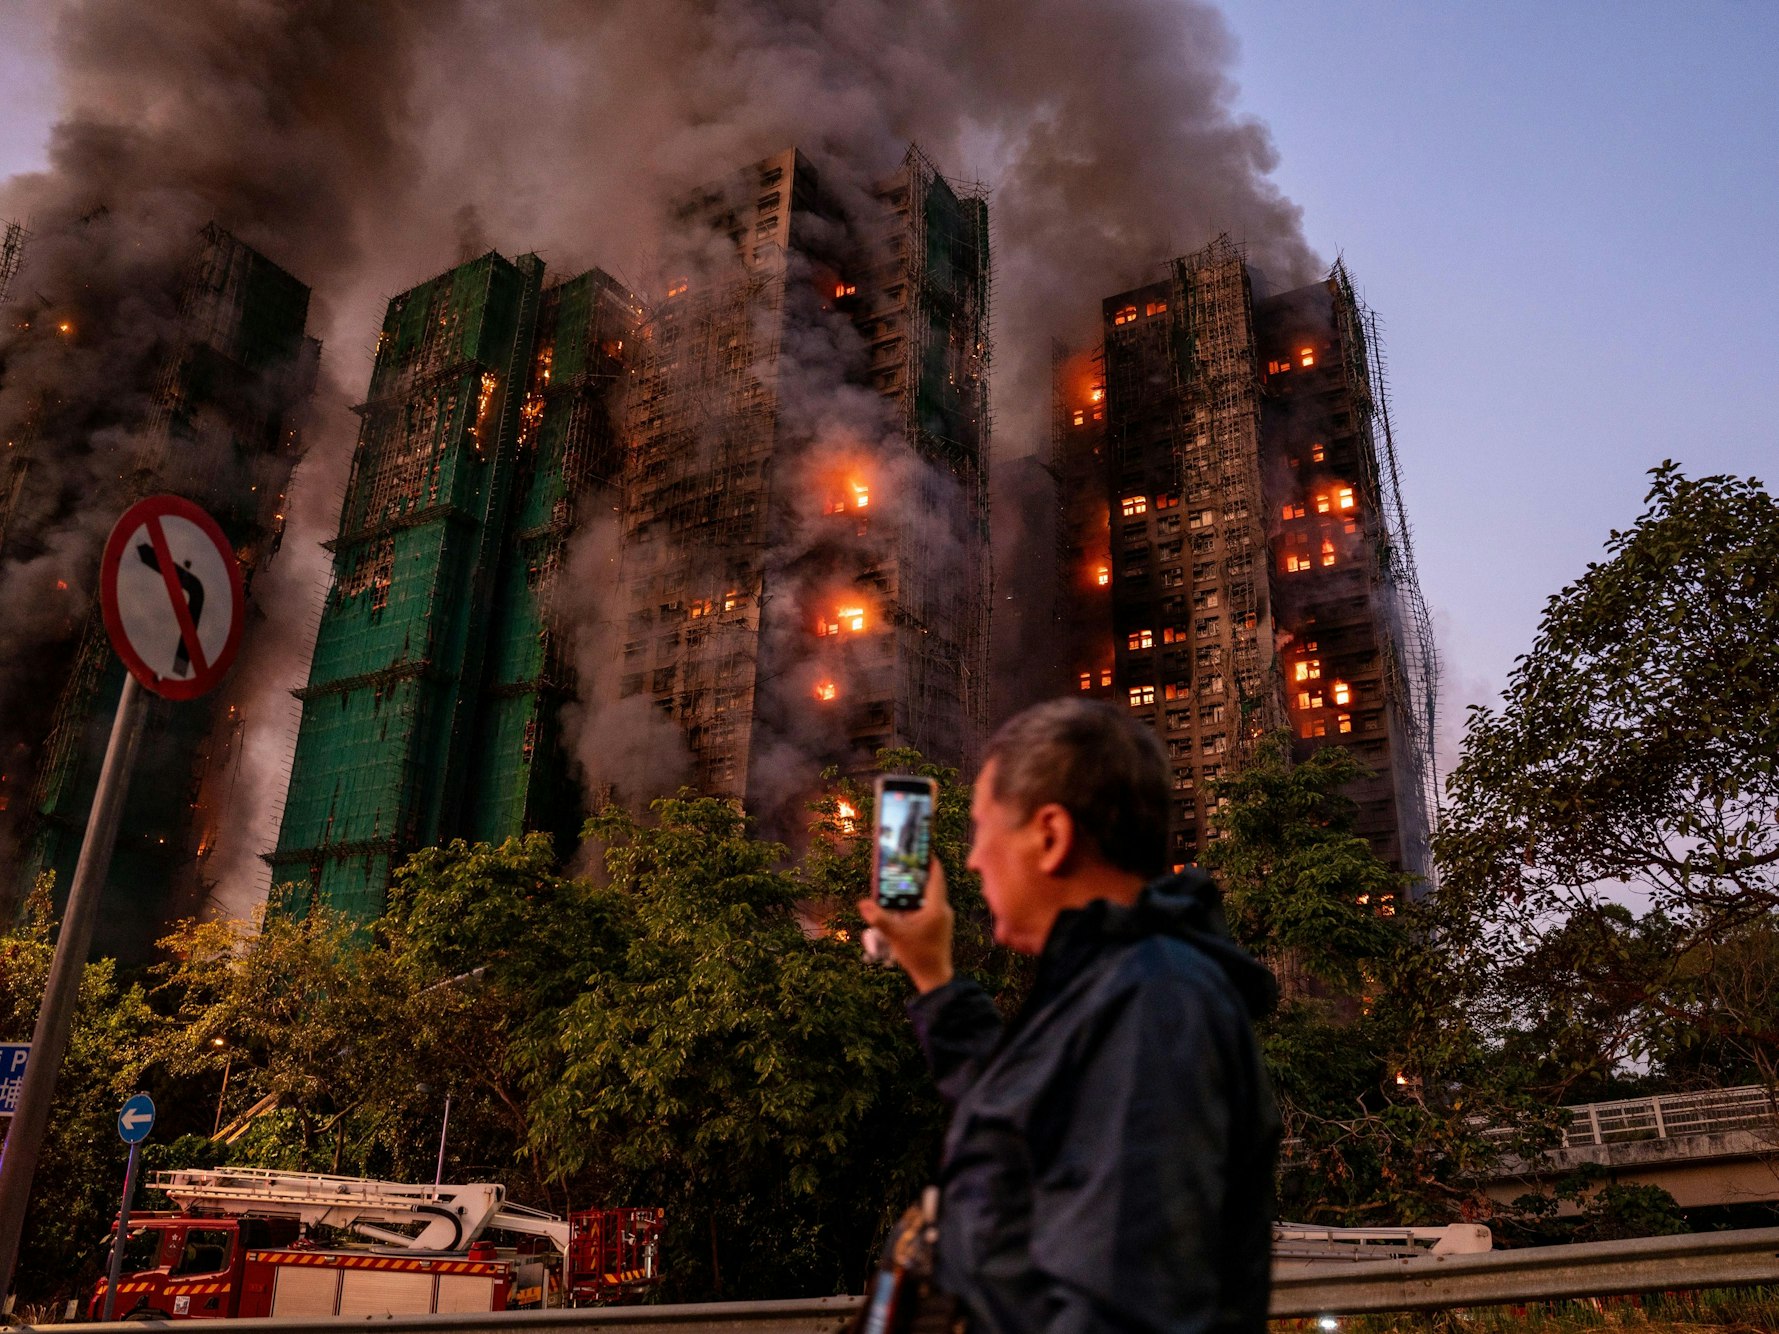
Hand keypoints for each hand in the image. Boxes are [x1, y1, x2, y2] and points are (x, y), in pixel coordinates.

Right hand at [858, 859, 954, 992]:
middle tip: (905, 862)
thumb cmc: (917, 955)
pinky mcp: (940, 925)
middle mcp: (943, 909)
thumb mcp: (895, 935)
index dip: (929, 861)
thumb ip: (879, 918)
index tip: (920, 849)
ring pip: (931, 894)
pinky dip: (919, 899)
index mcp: (936, 907)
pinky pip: (930, 905)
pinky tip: (905, 902)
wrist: (934, 976)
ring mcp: (943, 917)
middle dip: (919, 872)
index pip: (936, 876)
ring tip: (903, 879)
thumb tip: (862, 903)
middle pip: (933, 883)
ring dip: (918, 887)